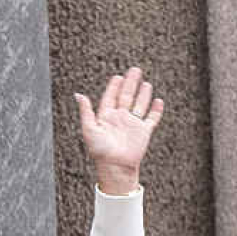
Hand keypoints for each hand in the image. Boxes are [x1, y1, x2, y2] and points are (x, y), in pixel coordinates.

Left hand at [74, 67, 163, 194]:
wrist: (115, 165)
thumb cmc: (99, 150)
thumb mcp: (89, 128)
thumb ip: (86, 111)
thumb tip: (78, 95)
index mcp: (106, 117)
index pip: (110, 98)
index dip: (113, 87)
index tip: (117, 77)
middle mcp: (120, 119)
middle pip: (126, 97)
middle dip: (131, 83)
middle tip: (135, 70)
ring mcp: (132, 124)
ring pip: (139, 105)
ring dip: (143, 94)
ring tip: (146, 83)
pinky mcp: (144, 131)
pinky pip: (151, 118)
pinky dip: (155, 110)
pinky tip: (158, 101)